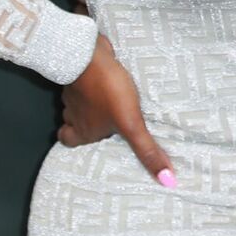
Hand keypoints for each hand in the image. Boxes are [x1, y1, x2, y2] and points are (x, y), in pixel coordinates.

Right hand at [58, 35, 175, 187]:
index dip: (77, 142)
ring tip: (109, 100)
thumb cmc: (107, 91)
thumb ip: (146, 150)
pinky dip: (93, 80)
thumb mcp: (131, 124)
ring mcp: (74, 90)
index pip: (69, 142)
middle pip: (72, 121)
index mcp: (82, 130)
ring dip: (90, 100)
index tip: (91, 141)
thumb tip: (167, 181)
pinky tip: (109, 78)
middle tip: (103, 121)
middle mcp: (74, 112)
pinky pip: (84, 79)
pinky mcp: (81, 70)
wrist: (88, 53)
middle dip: (85, 121)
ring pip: (77, 100)